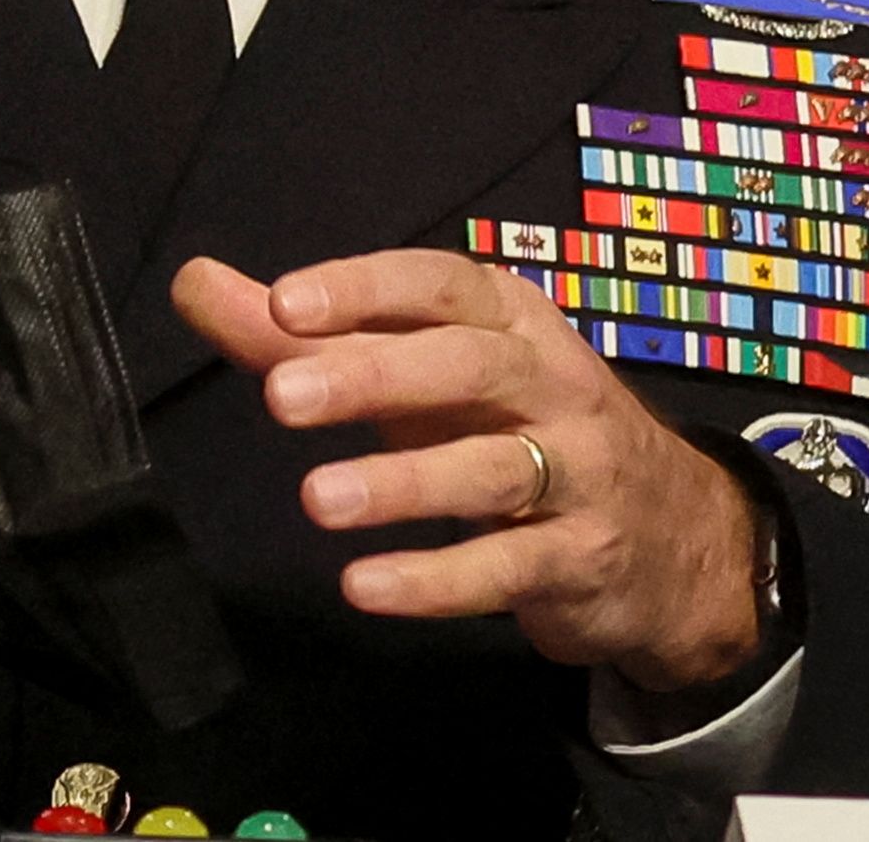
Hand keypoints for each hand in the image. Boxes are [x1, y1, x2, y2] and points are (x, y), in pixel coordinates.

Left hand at [170, 248, 762, 692]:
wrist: (674, 539)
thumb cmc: (515, 431)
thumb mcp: (421, 374)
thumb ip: (306, 336)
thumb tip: (195, 282)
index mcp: (509, 320)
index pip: (439, 284)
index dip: (364, 289)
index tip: (282, 303)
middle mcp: (552, 383)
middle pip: (468, 366)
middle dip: (374, 376)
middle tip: (281, 397)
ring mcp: (578, 473)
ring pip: (492, 471)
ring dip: (402, 484)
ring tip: (317, 498)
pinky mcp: (584, 559)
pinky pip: (509, 567)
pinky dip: (437, 580)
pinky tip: (365, 586)